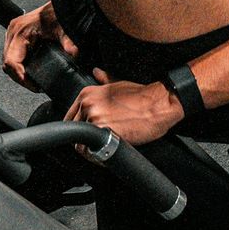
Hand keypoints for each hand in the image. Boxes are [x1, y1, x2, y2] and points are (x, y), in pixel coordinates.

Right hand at [2, 1, 76, 86]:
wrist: (60, 1)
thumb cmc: (59, 13)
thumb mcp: (65, 30)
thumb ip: (69, 43)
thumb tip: (74, 55)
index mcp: (20, 31)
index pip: (11, 61)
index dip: (20, 77)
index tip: (33, 86)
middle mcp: (13, 32)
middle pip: (7, 64)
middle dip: (20, 78)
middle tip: (35, 86)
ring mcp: (12, 34)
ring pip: (8, 61)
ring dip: (18, 73)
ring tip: (33, 81)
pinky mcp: (16, 36)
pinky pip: (12, 56)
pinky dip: (19, 66)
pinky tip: (31, 71)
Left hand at [65, 69, 182, 146]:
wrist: (159, 104)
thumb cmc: (142, 96)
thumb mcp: (119, 83)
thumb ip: (104, 79)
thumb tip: (96, 71)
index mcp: (88, 94)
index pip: (69, 118)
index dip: (78, 129)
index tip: (88, 134)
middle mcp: (88, 105)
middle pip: (74, 134)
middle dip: (85, 141)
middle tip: (100, 143)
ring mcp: (95, 119)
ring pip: (81, 147)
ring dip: (91, 151)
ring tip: (105, 150)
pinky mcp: (104, 133)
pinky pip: (92, 154)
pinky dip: (98, 158)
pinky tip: (108, 154)